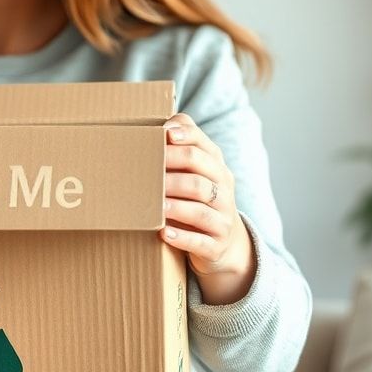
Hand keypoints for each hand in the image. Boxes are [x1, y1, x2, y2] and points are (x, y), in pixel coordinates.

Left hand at [161, 113, 254, 304]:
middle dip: (174, 170)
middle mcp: (223, 190)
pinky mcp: (216, 244)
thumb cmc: (196, 199)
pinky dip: (183, 237)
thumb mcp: (194, 173)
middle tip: (147, 170)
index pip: (204, 147)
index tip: (163, 135)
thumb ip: (177, 149)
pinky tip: (165, 233)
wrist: (223, 244)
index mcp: (216, 167)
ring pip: (202, 208)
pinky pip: (202, 241)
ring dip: (176, 205)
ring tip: (155, 204)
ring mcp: (222, 218)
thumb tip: (156, 126)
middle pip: (201, 175)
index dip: (185, 138)